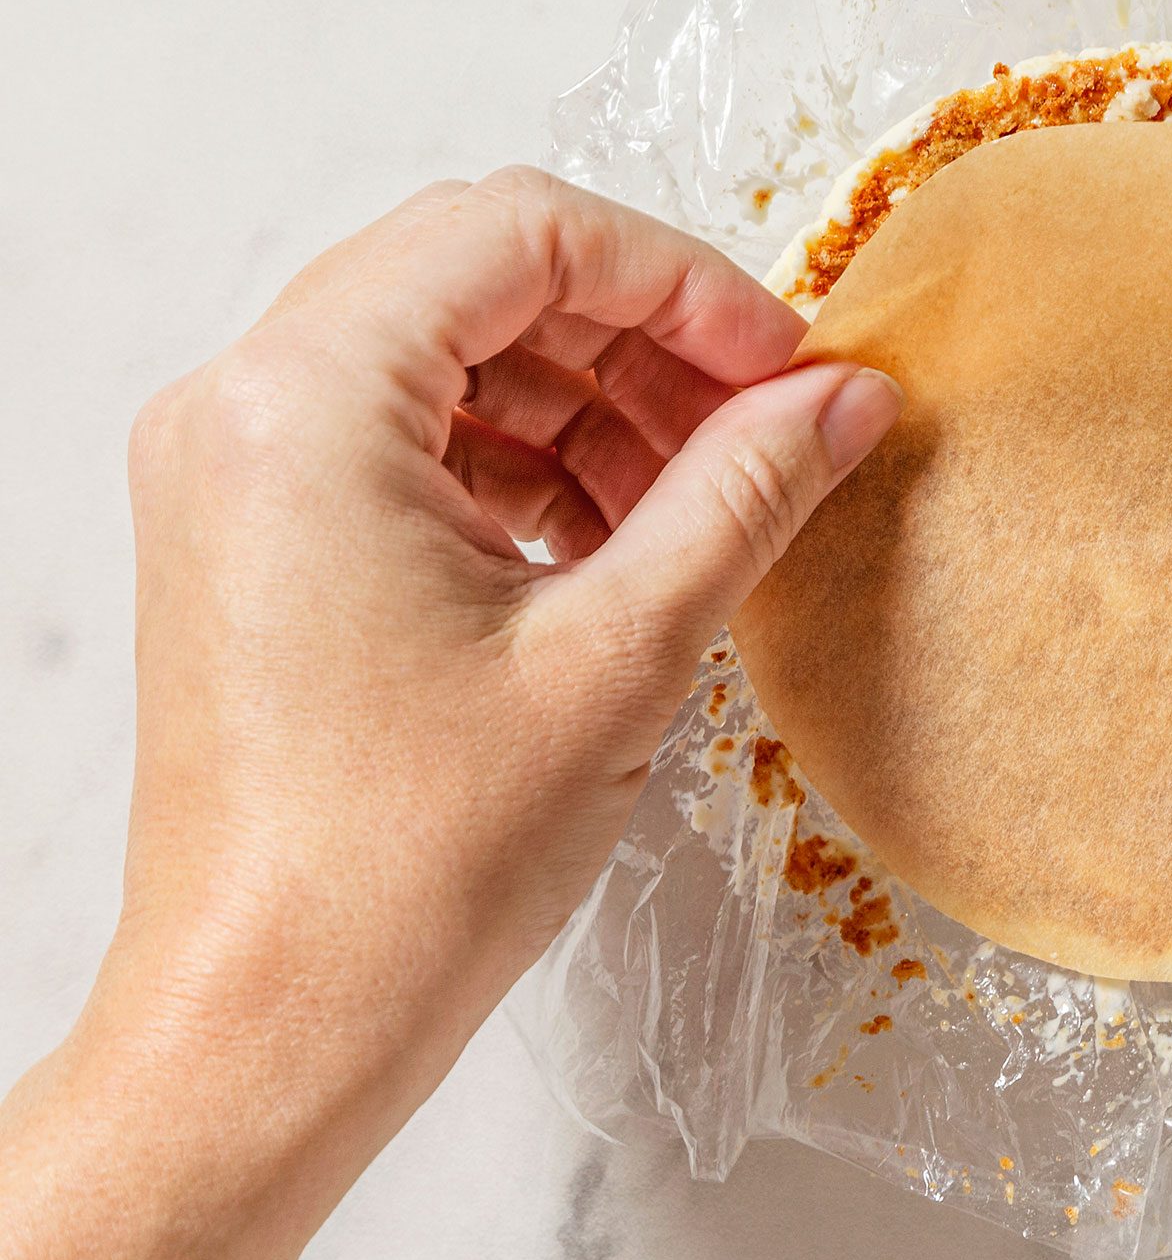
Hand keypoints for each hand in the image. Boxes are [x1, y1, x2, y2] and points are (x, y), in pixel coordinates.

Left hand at [0, 169, 900, 1259]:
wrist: (268, 1028)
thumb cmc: (408, 868)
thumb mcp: (620, 657)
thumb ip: (745, 494)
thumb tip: (847, 399)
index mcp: (304, 402)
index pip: (520, 231)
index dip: (682, 282)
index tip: (785, 367)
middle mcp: (242, 404)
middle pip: (480, 275)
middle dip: (643, 340)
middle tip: (764, 430)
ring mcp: (234, 468)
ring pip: (452, 352)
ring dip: (593, 403)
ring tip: (701, 505)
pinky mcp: (254, 533)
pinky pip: (410, 433)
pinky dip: (529, 461)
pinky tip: (617, 545)